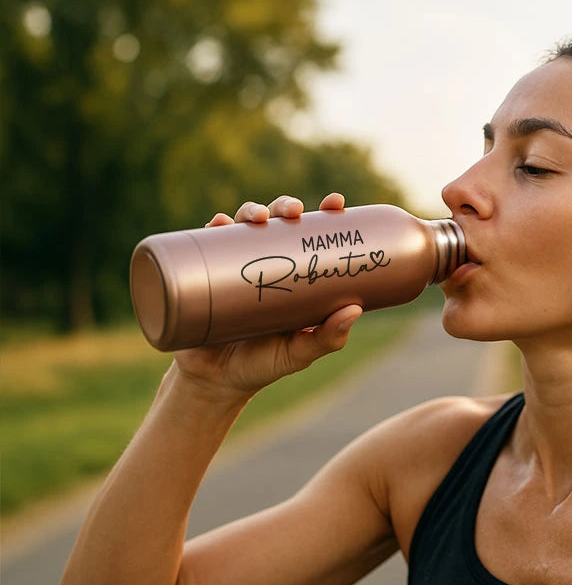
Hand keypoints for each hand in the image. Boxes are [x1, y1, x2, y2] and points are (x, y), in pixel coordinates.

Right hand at [171, 193, 362, 399]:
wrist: (215, 382)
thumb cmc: (263, 364)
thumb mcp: (299, 353)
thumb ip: (327, 337)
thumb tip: (354, 310)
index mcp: (295, 275)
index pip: (312, 236)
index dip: (324, 215)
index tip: (335, 202)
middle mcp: (265, 264)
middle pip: (278, 222)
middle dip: (286, 206)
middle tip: (293, 211)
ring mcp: (234, 266)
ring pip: (243, 226)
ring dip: (250, 210)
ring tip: (257, 217)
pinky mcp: (204, 275)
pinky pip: (206, 245)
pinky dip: (212, 229)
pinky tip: (218, 223)